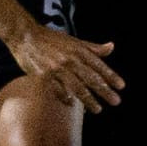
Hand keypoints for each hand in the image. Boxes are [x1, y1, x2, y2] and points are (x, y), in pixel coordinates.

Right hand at [9, 25, 124, 112]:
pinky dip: (66, 98)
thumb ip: (93, 47)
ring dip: (88, 100)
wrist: (25, 36)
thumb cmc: (51, 39)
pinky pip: (58, 90)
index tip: (121, 86)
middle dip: (104, 91)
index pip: (99, 65)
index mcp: (78, 50)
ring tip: (98, 109)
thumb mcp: (74, 40)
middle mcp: (70, 60)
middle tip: (116, 101)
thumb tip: (111, 47)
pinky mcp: (43, 76)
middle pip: (90, 78)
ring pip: (76, 87)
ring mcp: (56, 69)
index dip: (111, 76)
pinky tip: (73, 104)